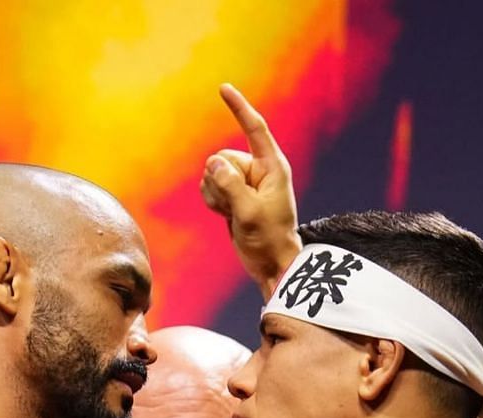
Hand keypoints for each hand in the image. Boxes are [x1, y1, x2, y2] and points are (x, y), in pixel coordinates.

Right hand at [201, 83, 302, 294]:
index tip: (223, 88)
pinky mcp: (233, 194)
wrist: (271, 263)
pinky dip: (212, 201)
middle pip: (223, 158)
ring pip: (212, 173)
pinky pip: (209, 187)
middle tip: (233, 206)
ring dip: (214, 194)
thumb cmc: (269, 239)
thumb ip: (231, 185)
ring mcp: (245, 182)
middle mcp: (259, 169)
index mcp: (272, 167)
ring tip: (231, 213)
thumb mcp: (250, 212)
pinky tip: (225, 215)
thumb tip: (212, 162)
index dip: (239, 108)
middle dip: (219, 180)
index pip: (254, 128)